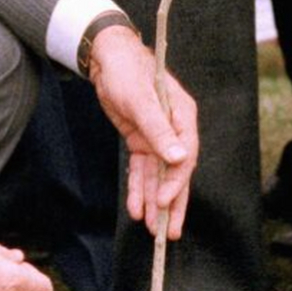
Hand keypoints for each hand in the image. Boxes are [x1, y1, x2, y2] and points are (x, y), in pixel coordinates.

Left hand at [87, 25, 196, 238]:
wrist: (106, 58)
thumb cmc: (127, 71)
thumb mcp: (140, 100)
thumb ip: (159, 130)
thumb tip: (179, 159)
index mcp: (182, 117)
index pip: (185, 156)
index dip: (176, 182)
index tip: (163, 202)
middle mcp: (174, 129)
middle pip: (176, 172)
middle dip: (172, 202)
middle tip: (169, 232)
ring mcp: (157, 136)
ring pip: (158, 175)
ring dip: (153, 200)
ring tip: (150, 227)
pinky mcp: (141, 140)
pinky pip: (142, 169)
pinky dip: (139, 188)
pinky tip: (135, 208)